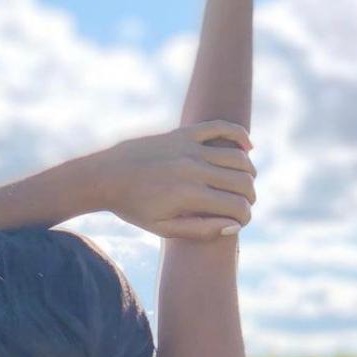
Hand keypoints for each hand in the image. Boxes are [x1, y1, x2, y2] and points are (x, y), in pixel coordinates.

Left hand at [93, 120, 256, 239]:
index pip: (236, 206)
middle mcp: (194, 169)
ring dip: (249, 172)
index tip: (240, 222)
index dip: (245, 217)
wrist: (106, 176)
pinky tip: (248, 148)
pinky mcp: (184, 133)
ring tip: (244, 184)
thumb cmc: (134, 208)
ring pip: (238, 157)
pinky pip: (221, 127)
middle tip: (244, 205)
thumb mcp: (164, 229)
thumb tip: (233, 226)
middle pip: (242, 182)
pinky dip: (240, 136)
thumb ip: (200, 230)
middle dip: (250, 197)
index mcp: (189, 196)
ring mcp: (190, 148)